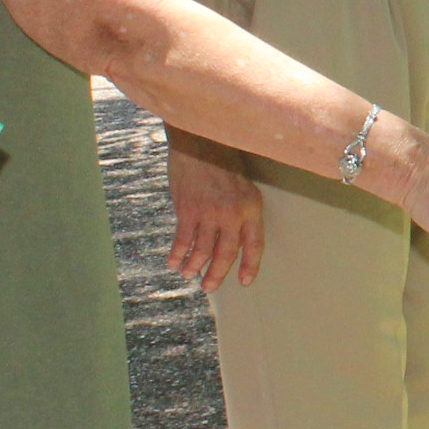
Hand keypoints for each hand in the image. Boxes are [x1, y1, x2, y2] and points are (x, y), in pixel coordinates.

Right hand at [165, 130, 264, 290]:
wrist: (200, 141)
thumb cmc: (223, 163)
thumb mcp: (243, 186)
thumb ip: (240, 212)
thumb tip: (231, 240)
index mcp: (251, 207)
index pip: (254, 244)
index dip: (250, 265)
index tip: (245, 281)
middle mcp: (232, 213)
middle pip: (226, 253)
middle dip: (217, 274)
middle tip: (209, 287)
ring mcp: (209, 212)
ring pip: (203, 250)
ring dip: (195, 266)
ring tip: (190, 275)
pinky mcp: (188, 209)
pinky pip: (183, 239)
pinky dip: (177, 254)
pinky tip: (174, 263)